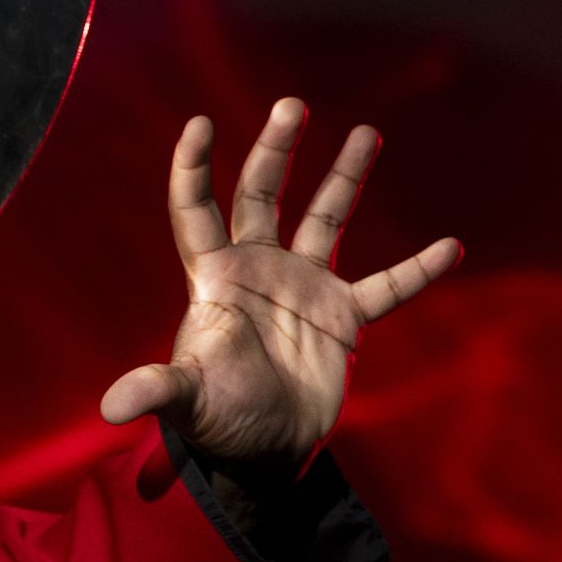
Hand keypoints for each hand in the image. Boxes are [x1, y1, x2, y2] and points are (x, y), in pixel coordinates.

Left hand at [99, 99, 461, 468]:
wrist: (262, 456)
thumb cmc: (215, 424)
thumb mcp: (185, 402)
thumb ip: (156, 390)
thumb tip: (112, 407)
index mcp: (214, 281)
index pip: (196, 212)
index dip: (193, 170)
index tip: (198, 124)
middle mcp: (257, 272)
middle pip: (261, 196)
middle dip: (275, 151)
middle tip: (291, 106)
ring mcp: (302, 288)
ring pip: (324, 218)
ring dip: (344, 177)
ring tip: (365, 132)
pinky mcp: (342, 317)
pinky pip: (386, 285)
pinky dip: (417, 270)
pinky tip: (449, 247)